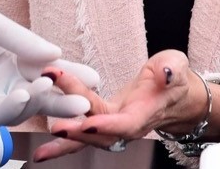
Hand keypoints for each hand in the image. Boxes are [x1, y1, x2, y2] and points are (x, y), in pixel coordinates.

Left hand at [0, 0, 99, 127]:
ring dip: (43, 104)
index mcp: (6, 59)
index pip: (43, 70)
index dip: (68, 75)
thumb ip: (17, 37)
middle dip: (64, 98)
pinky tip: (23, 94)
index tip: (93, 76)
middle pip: (38, 95)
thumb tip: (55, 51)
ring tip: (64, 96)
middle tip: (88, 98)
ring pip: (20, 108)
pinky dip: (11, 106)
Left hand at [33, 50, 201, 161]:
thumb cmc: (173, 79)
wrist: (175, 97)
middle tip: (57, 126)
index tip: (89, 122)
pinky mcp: (101, 124)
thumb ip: (171, 69)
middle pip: (101, 133)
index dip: (108, 125)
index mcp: (145, 112)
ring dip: (66, 142)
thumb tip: (165, 72)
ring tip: (43, 151)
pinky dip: (63, 144)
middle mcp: (127, 125)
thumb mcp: (176, 66)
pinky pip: (82, 136)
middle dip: (79, 132)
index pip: (126, 123)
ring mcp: (113, 127)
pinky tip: (43, 152)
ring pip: (89, 139)